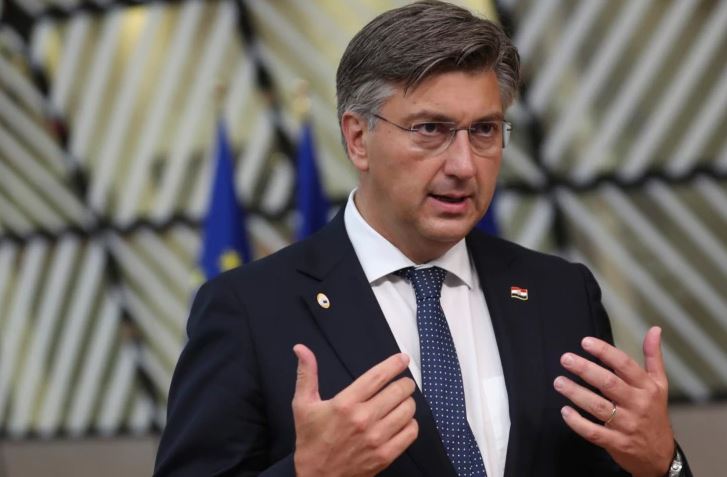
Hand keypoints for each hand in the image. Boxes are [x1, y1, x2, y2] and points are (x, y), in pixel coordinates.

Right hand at [292, 344, 418, 476]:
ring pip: (407, 410)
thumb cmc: (310, 440)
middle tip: (403, 383)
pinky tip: (402, 422)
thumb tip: (301, 348)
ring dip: (408, 402)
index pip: (378, 376)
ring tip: (401, 402)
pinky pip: (410, 432)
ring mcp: (376, 439)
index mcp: (345, 404)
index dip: (394, 364)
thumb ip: (306, 374)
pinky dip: (410, 424)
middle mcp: (363, 419)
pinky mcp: (385, 455)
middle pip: (398, 391)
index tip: (402, 358)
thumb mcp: (303, 405)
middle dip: (404, 383)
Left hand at [554, 326, 674, 476]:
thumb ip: (653, 357)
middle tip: (565, 358)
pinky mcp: (617, 443)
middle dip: (585, 369)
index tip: (585, 342)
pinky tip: (565, 411)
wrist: (660, 455)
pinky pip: (594, 432)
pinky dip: (578, 423)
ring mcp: (627, 425)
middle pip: (609, 384)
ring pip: (599, 407)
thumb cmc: (654, 413)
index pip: (625, 365)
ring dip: (576, 393)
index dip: (605, 352)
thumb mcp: (659, 384)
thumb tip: (654, 329)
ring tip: (559, 382)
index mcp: (646, 387)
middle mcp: (637, 404)